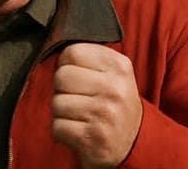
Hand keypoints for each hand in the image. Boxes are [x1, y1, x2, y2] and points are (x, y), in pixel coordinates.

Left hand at [51, 43, 142, 168]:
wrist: (134, 144)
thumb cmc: (114, 103)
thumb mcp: (113, 73)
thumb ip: (89, 56)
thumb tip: (52, 43)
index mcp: (119, 66)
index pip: (72, 52)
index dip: (67, 64)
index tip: (77, 76)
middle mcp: (114, 89)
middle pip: (61, 76)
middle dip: (63, 89)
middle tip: (78, 98)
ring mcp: (105, 114)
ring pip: (56, 103)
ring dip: (62, 112)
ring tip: (79, 115)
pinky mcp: (93, 138)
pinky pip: (57, 127)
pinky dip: (62, 131)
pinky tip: (78, 130)